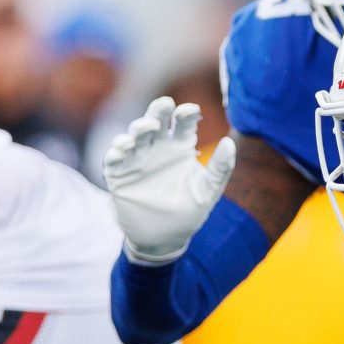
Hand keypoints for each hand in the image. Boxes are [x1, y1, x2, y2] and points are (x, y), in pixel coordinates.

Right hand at [104, 97, 234, 263]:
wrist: (163, 240)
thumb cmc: (188, 213)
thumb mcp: (207, 192)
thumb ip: (220, 168)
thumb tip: (229, 142)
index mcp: (180, 147)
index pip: (183, 123)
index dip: (186, 114)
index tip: (192, 111)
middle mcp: (158, 148)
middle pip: (156, 119)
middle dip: (159, 109)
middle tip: (165, 104)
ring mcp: (137, 158)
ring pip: (134, 134)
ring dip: (139, 127)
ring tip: (148, 127)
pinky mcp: (119, 173)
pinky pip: (114, 157)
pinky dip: (117, 150)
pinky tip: (124, 148)